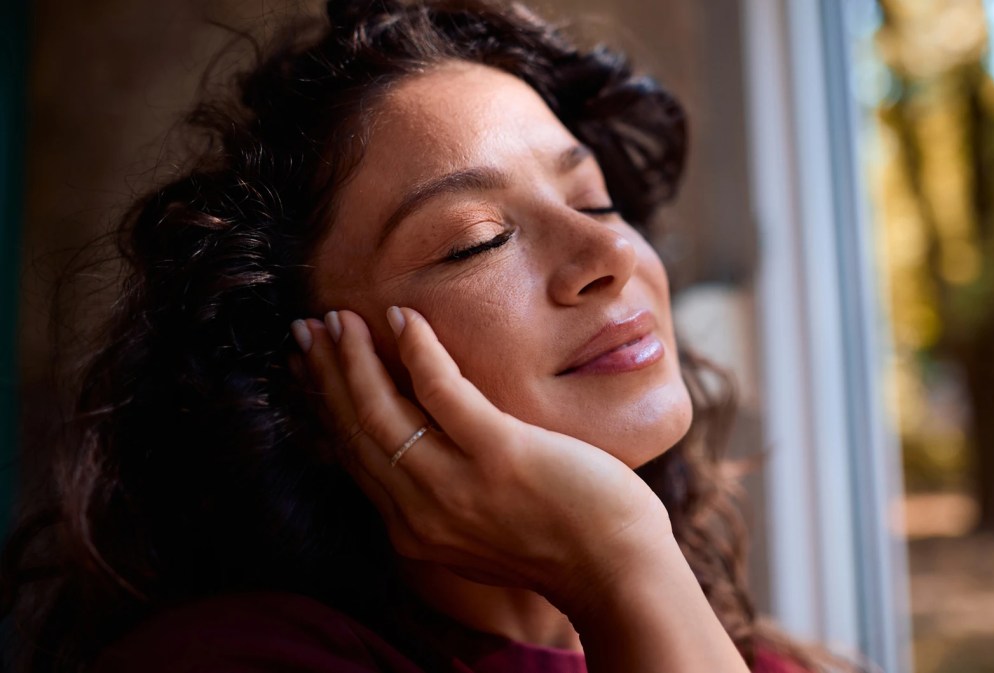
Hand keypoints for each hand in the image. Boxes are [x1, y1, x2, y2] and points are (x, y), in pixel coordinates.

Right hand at [291, 307, 672, 611]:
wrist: (616, 568)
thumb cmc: (563, 540)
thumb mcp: (481, 529)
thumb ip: (444, 498)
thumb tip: (426, 449)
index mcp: (414, 530)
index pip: (356, 457)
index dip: (328, 406)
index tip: (312, 366)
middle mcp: (421, 512)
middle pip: (356, 430)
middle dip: (326, 375)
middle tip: (307, 330)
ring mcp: (456, 485)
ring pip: (382, 411)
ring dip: (354, 358)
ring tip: (339, 318)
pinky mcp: (498, 455)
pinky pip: (441, 392)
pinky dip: (417, 350)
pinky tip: (402, 316)